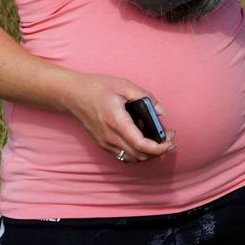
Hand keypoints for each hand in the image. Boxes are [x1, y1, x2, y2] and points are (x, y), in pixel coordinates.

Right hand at [61, 72, 175, 161]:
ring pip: (132, 159)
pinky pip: (123, 156)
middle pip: (139, 156)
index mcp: (116, 122)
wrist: (72, 94)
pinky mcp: (102, 143)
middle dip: (159, 151)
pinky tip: (145, 143)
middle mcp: (110, 137)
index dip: (160, 148)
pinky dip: (137, 154)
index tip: (171, 140)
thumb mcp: (123, 85)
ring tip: (160, 141)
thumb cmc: (98, 87)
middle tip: (171, 138)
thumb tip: (161, 111)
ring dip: (149, 154)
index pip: (141, 145)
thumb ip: (145, 96)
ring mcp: (105, 143)